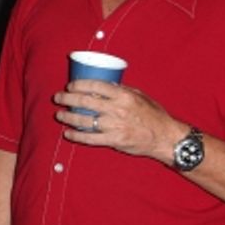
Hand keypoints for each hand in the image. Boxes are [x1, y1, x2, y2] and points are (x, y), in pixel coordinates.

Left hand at [54, 80, 185, 162]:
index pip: (95, 86)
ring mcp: (115, 126)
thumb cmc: (154, 115)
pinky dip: (76, 136)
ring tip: (59, 115)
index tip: (70, 86)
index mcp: (123, 96)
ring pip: (84, 120)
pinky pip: (90, 138)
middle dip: (67, 98)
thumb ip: (122, 90)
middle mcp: (117, 109)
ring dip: (68, 116)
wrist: (165, 137)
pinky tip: (68, 133)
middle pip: (85, 101)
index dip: (78, 85)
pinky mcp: (114, 140)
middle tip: (58, 97)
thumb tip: (104, 84)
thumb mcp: (140, 96)